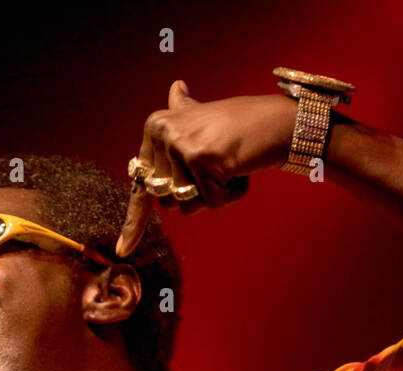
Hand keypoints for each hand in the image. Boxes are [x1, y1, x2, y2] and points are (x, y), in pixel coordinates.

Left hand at [116, 81, 297, 256]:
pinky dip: (233, 193)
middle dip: (197, 194)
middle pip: (169, 201)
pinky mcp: (202, 159)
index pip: (140, 185)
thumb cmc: (242, 124)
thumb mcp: (205, 115)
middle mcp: (163, 133)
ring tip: (230, 165)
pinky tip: (241, 169)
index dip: (134, 223)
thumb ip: (183, 109)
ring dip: (215, 194)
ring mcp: (181, 145)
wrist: (279, 120)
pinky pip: (213, 202)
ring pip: (190, 205)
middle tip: (217, 166)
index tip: (124, 250)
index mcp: (156, 127)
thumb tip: (176, 88)